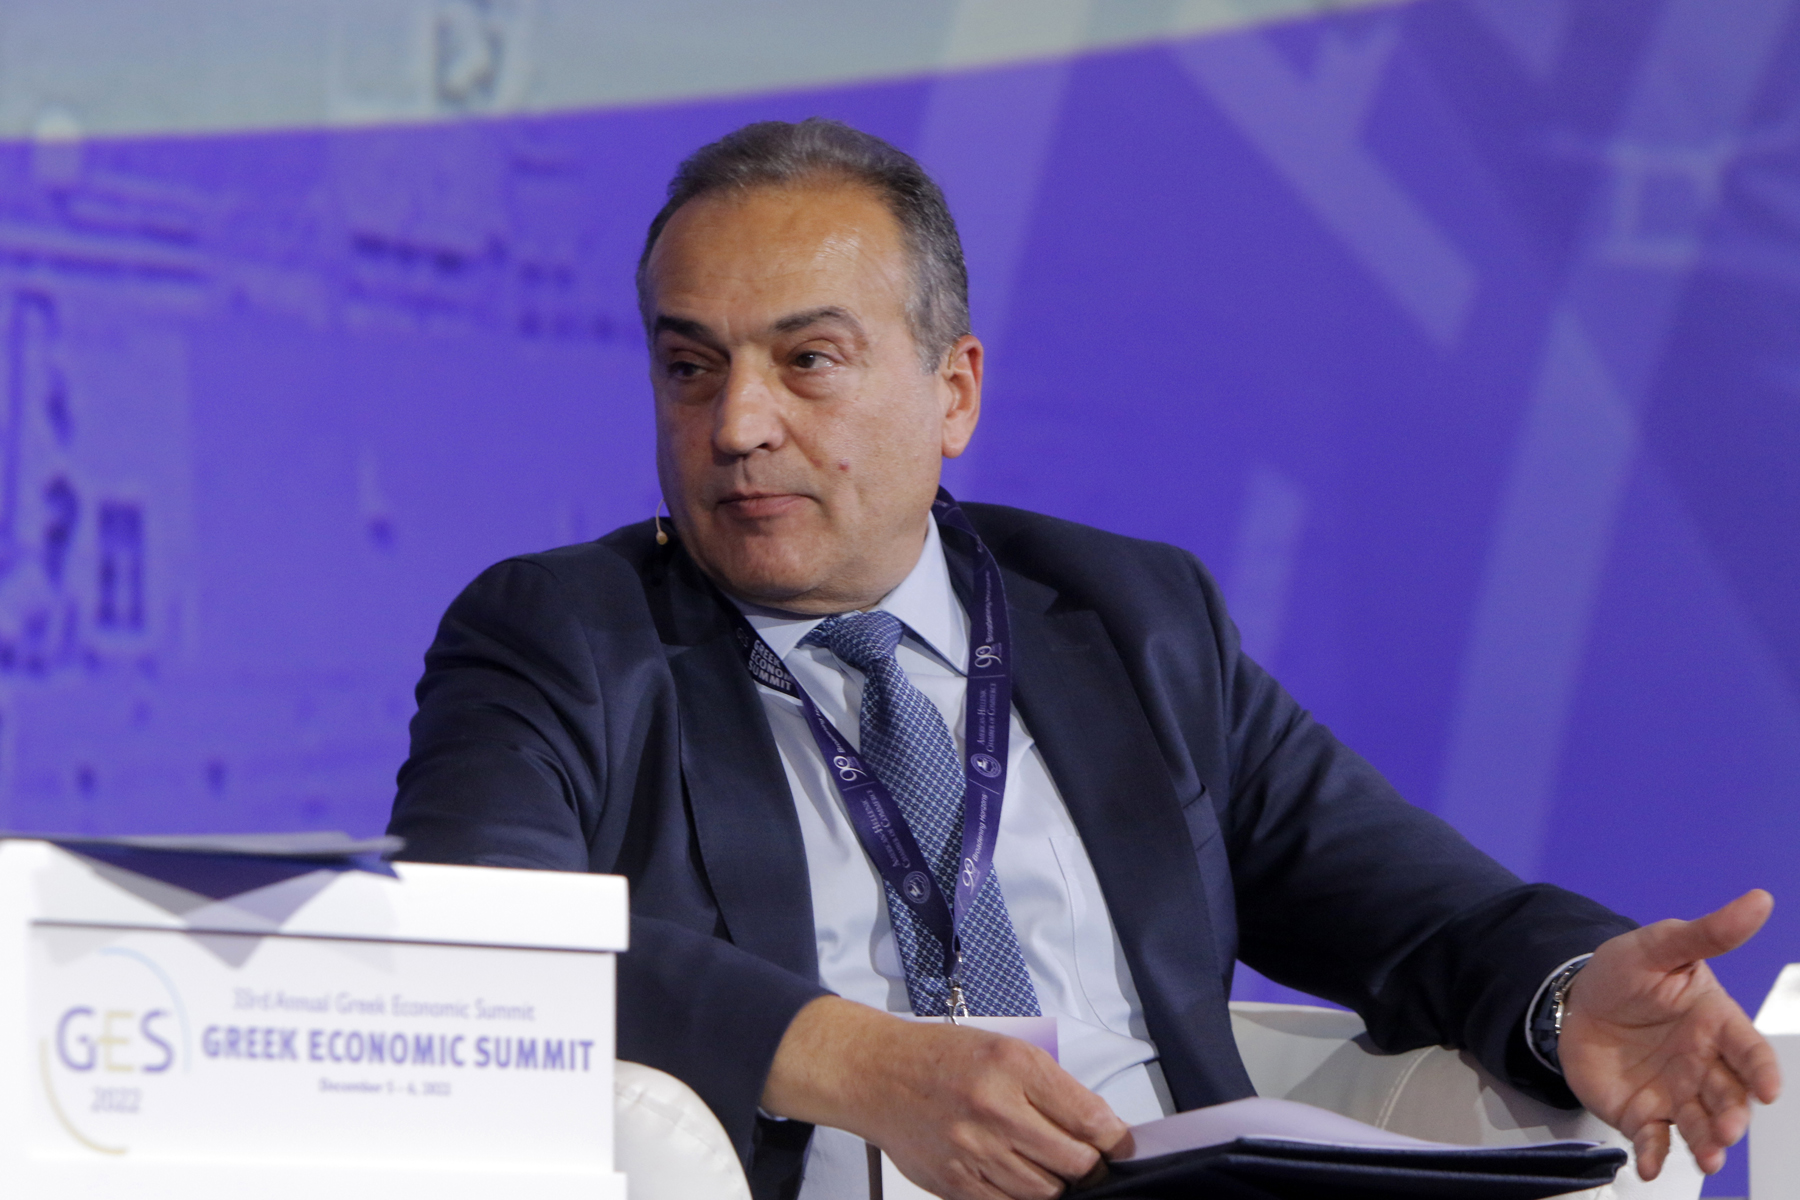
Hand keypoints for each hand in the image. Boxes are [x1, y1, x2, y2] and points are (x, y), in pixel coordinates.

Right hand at [762, 996, 1132, 1198]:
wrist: (877, 1075)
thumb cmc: (941, 1058)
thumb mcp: (1004, 1049)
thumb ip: (1050, 1087)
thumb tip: (1097, 1127)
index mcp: (1014, 1066)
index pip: (1089, 1118)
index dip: (1116, 1139)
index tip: (1119, 1145)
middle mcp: (995, 1108)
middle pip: (1075, 1162)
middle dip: (1090, 1166)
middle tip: (1087, 1161)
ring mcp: (974, 1150)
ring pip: (1045, 1191)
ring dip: (1057, 1184)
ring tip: (1050, 1169)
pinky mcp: (955, 1183)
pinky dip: (1021, 1196)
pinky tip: (1018, 1177)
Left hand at [1560, 889, 1781, 1179]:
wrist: (1576, 999)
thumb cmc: (1626, 971)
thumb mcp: (1660, 946)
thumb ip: (1708, 933)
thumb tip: (1759, 900)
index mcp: (1716, 1024)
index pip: (1749, 1051)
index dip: (1762, 1071)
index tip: (1768, 1090)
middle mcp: (1704, 1064)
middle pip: (1730, 1096)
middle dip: (1733, 1115)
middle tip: (1726, 1128)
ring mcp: (1676, 1092)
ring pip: (1701, 1124)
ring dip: (1707, 1144)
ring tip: (1708, 1157)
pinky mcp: (1644, 1113)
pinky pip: (1656, 1140)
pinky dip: (1655, 1156)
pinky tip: (1648, 1166)